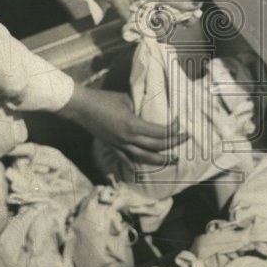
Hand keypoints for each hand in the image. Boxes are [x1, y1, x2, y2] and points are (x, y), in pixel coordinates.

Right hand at [58, 85, 187, 164]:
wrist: (82, 107)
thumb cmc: (104, 99)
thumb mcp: (127, 99)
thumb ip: (141, 107)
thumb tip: (153, 109)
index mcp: (133, 125)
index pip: (159, 132)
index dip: (173, 131)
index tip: (181, 126)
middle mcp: (128, 139)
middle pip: (156, 146)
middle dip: (173, 144)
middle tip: (185, 140)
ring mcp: (119, 145)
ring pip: (144, 157)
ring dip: (160, 160)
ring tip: (172, 160)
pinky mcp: (112, 147)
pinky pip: (127, 159)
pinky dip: (136, 164)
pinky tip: (143, 168)